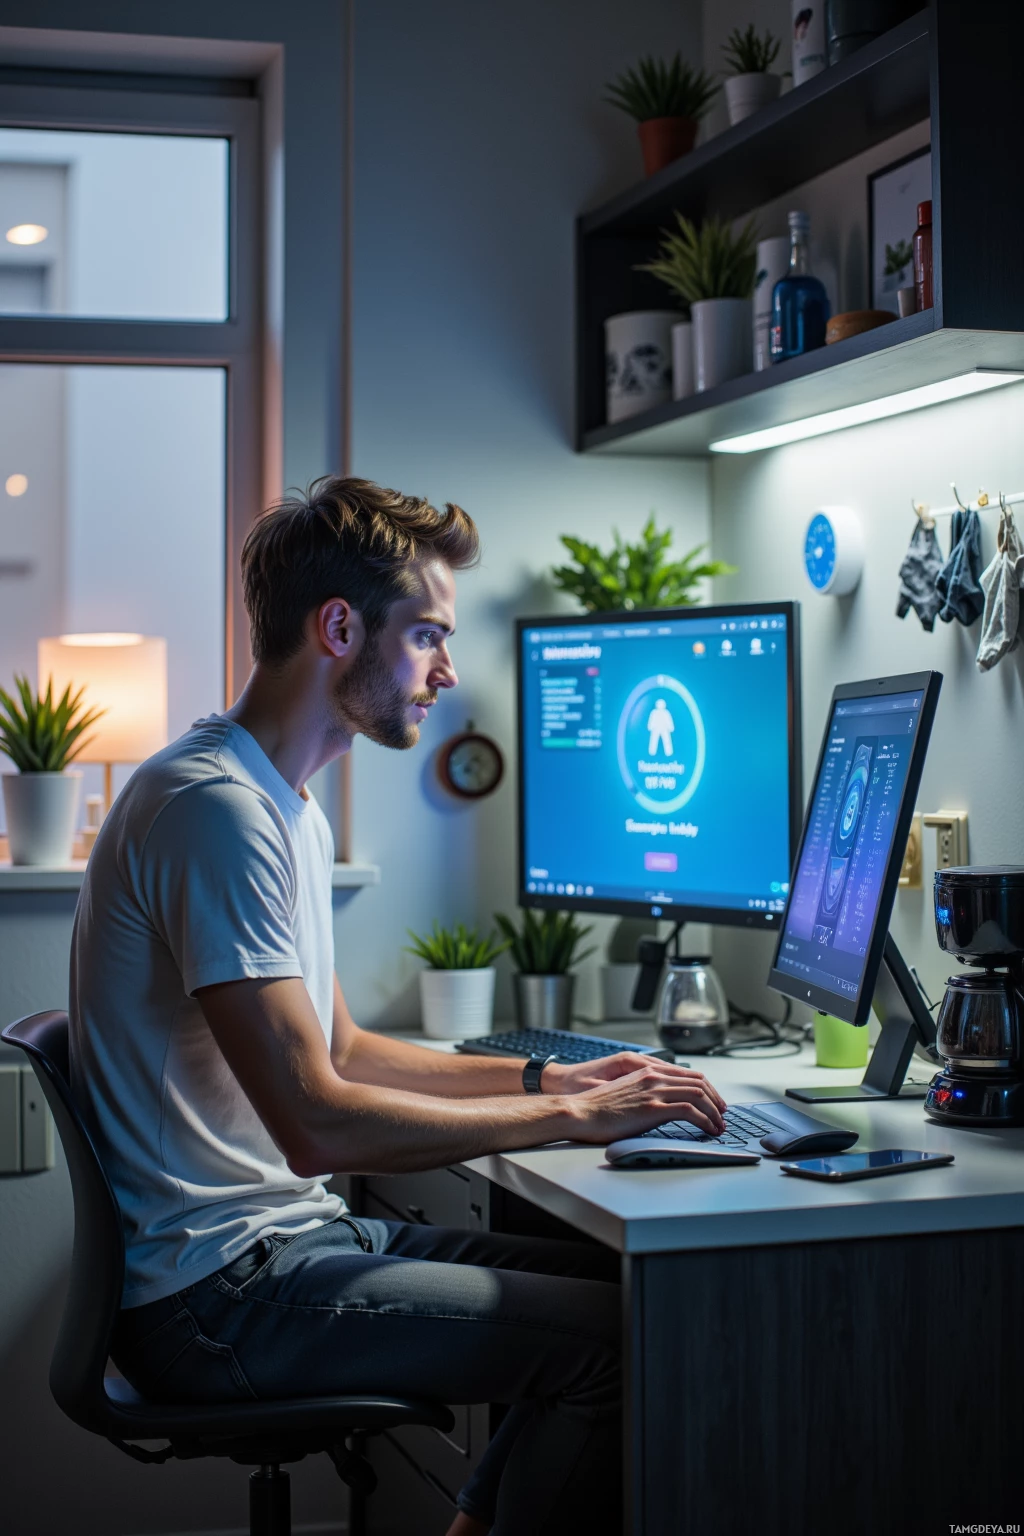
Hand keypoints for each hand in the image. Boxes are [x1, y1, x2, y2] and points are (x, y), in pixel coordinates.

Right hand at [546, 1051, 725, 1108]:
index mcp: (647, 1072)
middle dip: (716, 1100)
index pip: (688, 1075)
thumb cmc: (597, 1108)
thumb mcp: (626, 1093)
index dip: (707, 1088)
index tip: (714, 1102)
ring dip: (714, 1112)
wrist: (579, 1112)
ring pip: (699, 1095)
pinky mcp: (652, 1108)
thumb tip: (661, 1105)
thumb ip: (645, 1092)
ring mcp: (654, 1091)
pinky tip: (709, 1130)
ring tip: (719, 1126)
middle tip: (723, 1115)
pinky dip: (705, 1120)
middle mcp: (654, 1077)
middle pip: (699, 1082)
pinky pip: (690, 1111)